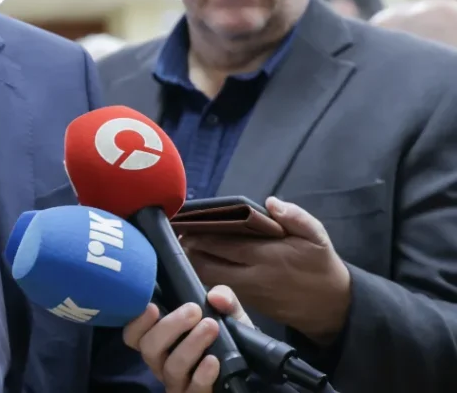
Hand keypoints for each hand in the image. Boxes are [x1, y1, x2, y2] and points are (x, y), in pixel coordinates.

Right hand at [123, 285, 250, 392]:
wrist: (251, 369)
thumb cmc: (230, 339)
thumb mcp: (229, 315)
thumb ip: (225, 299)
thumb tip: (215, 296)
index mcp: (162, 342)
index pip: (133, 336)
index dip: (137, 322)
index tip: (153, 306)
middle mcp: (163, 364)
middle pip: (149, 349)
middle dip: (169, 326)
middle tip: (194, 310)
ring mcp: (179, 384)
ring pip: (171, 368)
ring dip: (190, 345)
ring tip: (211, 327)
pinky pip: (193, 390)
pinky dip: (202, 374)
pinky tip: (213, 360)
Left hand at [180, 196, 351, 343]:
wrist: (331, 306)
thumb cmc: (320, 264)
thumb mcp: (317, 236)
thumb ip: (296, 217)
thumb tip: (271, 202)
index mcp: (268, 256)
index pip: (224, 244)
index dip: (200, 234)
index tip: (184, 222)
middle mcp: (253, 277)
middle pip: (208, 264)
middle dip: (189, 249)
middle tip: (177, 233)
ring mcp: (248, 293)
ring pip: (209, 279)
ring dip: (193, 263)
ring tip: (182, 245)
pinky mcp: (247, 304)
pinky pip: (218, 289)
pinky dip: (204, 275)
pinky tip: (196, 261)